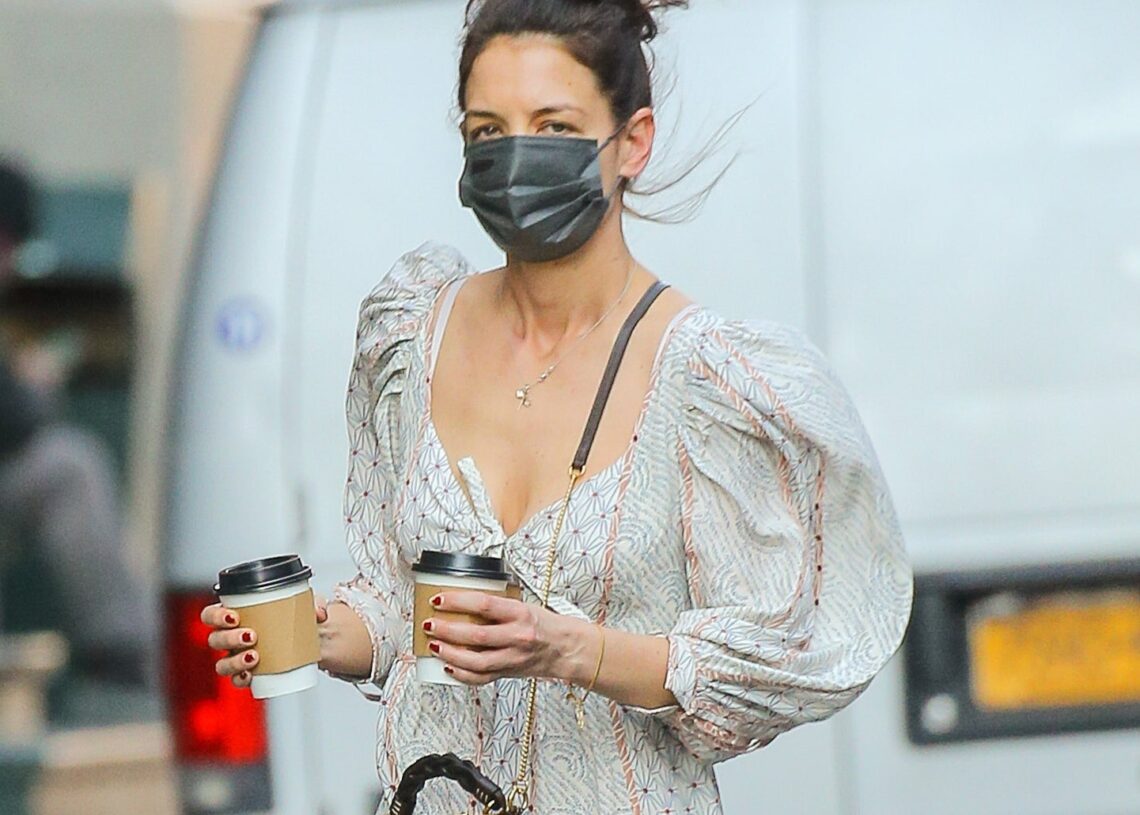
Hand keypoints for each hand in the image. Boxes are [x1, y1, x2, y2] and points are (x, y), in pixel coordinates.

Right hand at [200, 596, 330, 688]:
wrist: (307, 643)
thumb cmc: (294, 619)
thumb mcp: (304, 606)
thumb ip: (314, 605)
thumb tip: (319, 613)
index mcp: (236, 615)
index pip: (210, 614)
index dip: (215, 615)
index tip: (233, 616)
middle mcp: (231, 637)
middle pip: (215, 639)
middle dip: (229, 638)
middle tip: (251, 635)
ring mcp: (237, 657)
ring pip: (222, 663)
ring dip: (235, 660)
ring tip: (255, 656)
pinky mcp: (247, 673)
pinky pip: (236, 680)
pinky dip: (240, 679)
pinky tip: (251, 676)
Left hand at [422, 591, 589, 685]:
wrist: (566, 649)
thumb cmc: (545, 624)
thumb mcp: (523, 606)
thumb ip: (496, 606)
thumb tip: (462, 600)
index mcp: (520, 614)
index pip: (484, 604)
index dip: (458, 602)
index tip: (439, 599)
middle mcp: (517, 637)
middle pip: (476, 635)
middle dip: (447, 629)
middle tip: (430, 624)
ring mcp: (513, 658)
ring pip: (475, 661)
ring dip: (450, 654)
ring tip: (434, 645)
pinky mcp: (509, 673)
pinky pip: (481, 678)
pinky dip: (461, 674)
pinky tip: (448, 666)